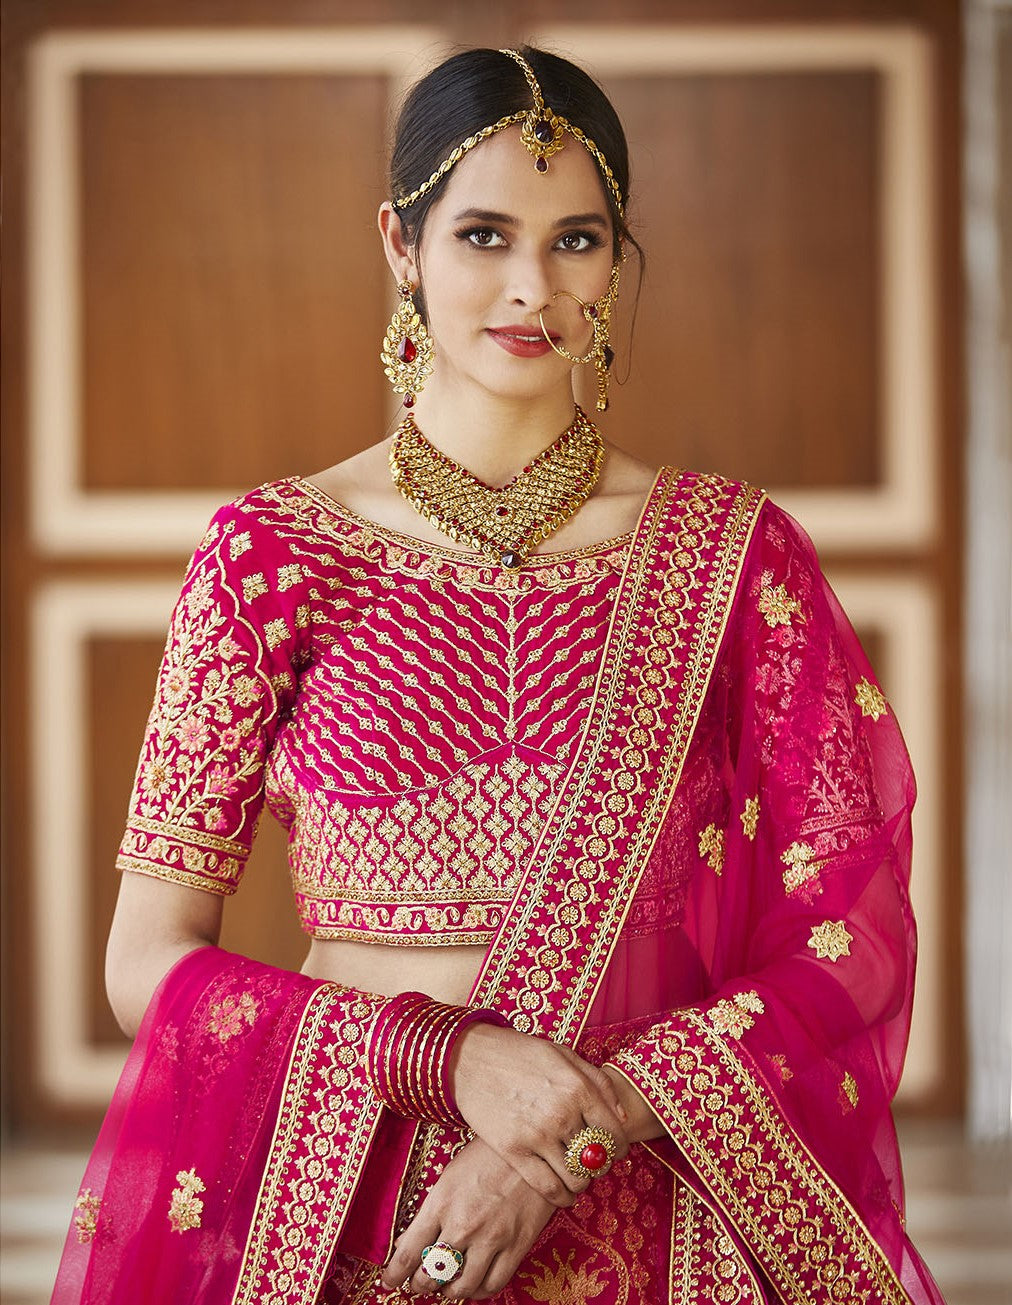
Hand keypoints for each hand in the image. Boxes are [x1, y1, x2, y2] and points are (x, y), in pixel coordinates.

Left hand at [381, 1136, 554, 1299]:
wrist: (532, 1147)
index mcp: (441, 1203)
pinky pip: (492, 1284)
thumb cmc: (488, 1155)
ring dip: (448, 1291)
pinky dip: (479, 1291)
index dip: (395, 1273)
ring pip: (461, 1287)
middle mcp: (463, 1225)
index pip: (409, 1252)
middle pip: (432, 1274)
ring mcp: (491, 1239)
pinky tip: (474, 1283)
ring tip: (446, 1286)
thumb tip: (408, 1241)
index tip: (390, 1280)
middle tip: (419, 1283)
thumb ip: (431, 1210)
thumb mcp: (451, 1175)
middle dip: (420, 1284)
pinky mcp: (516, 1247)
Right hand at [449, 1023, 629, 1206]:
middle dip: (598, 1165)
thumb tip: (622, 1117)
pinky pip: (547, 1187)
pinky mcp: (514, 1151)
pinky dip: (560, 1197)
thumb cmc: (520, 1053)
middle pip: (597, 1159)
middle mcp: (562, 1114)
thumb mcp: (564, 1054)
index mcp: (578, 1088)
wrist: (471, 1058)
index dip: (619, 1148)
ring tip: (575, 1176)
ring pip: (575, 1178)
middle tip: (590, 1162)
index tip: (614, 1151)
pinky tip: (562, 1193)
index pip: (614, 1135)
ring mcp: (537, 1134)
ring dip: (581, 1182)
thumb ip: (598, 1082)